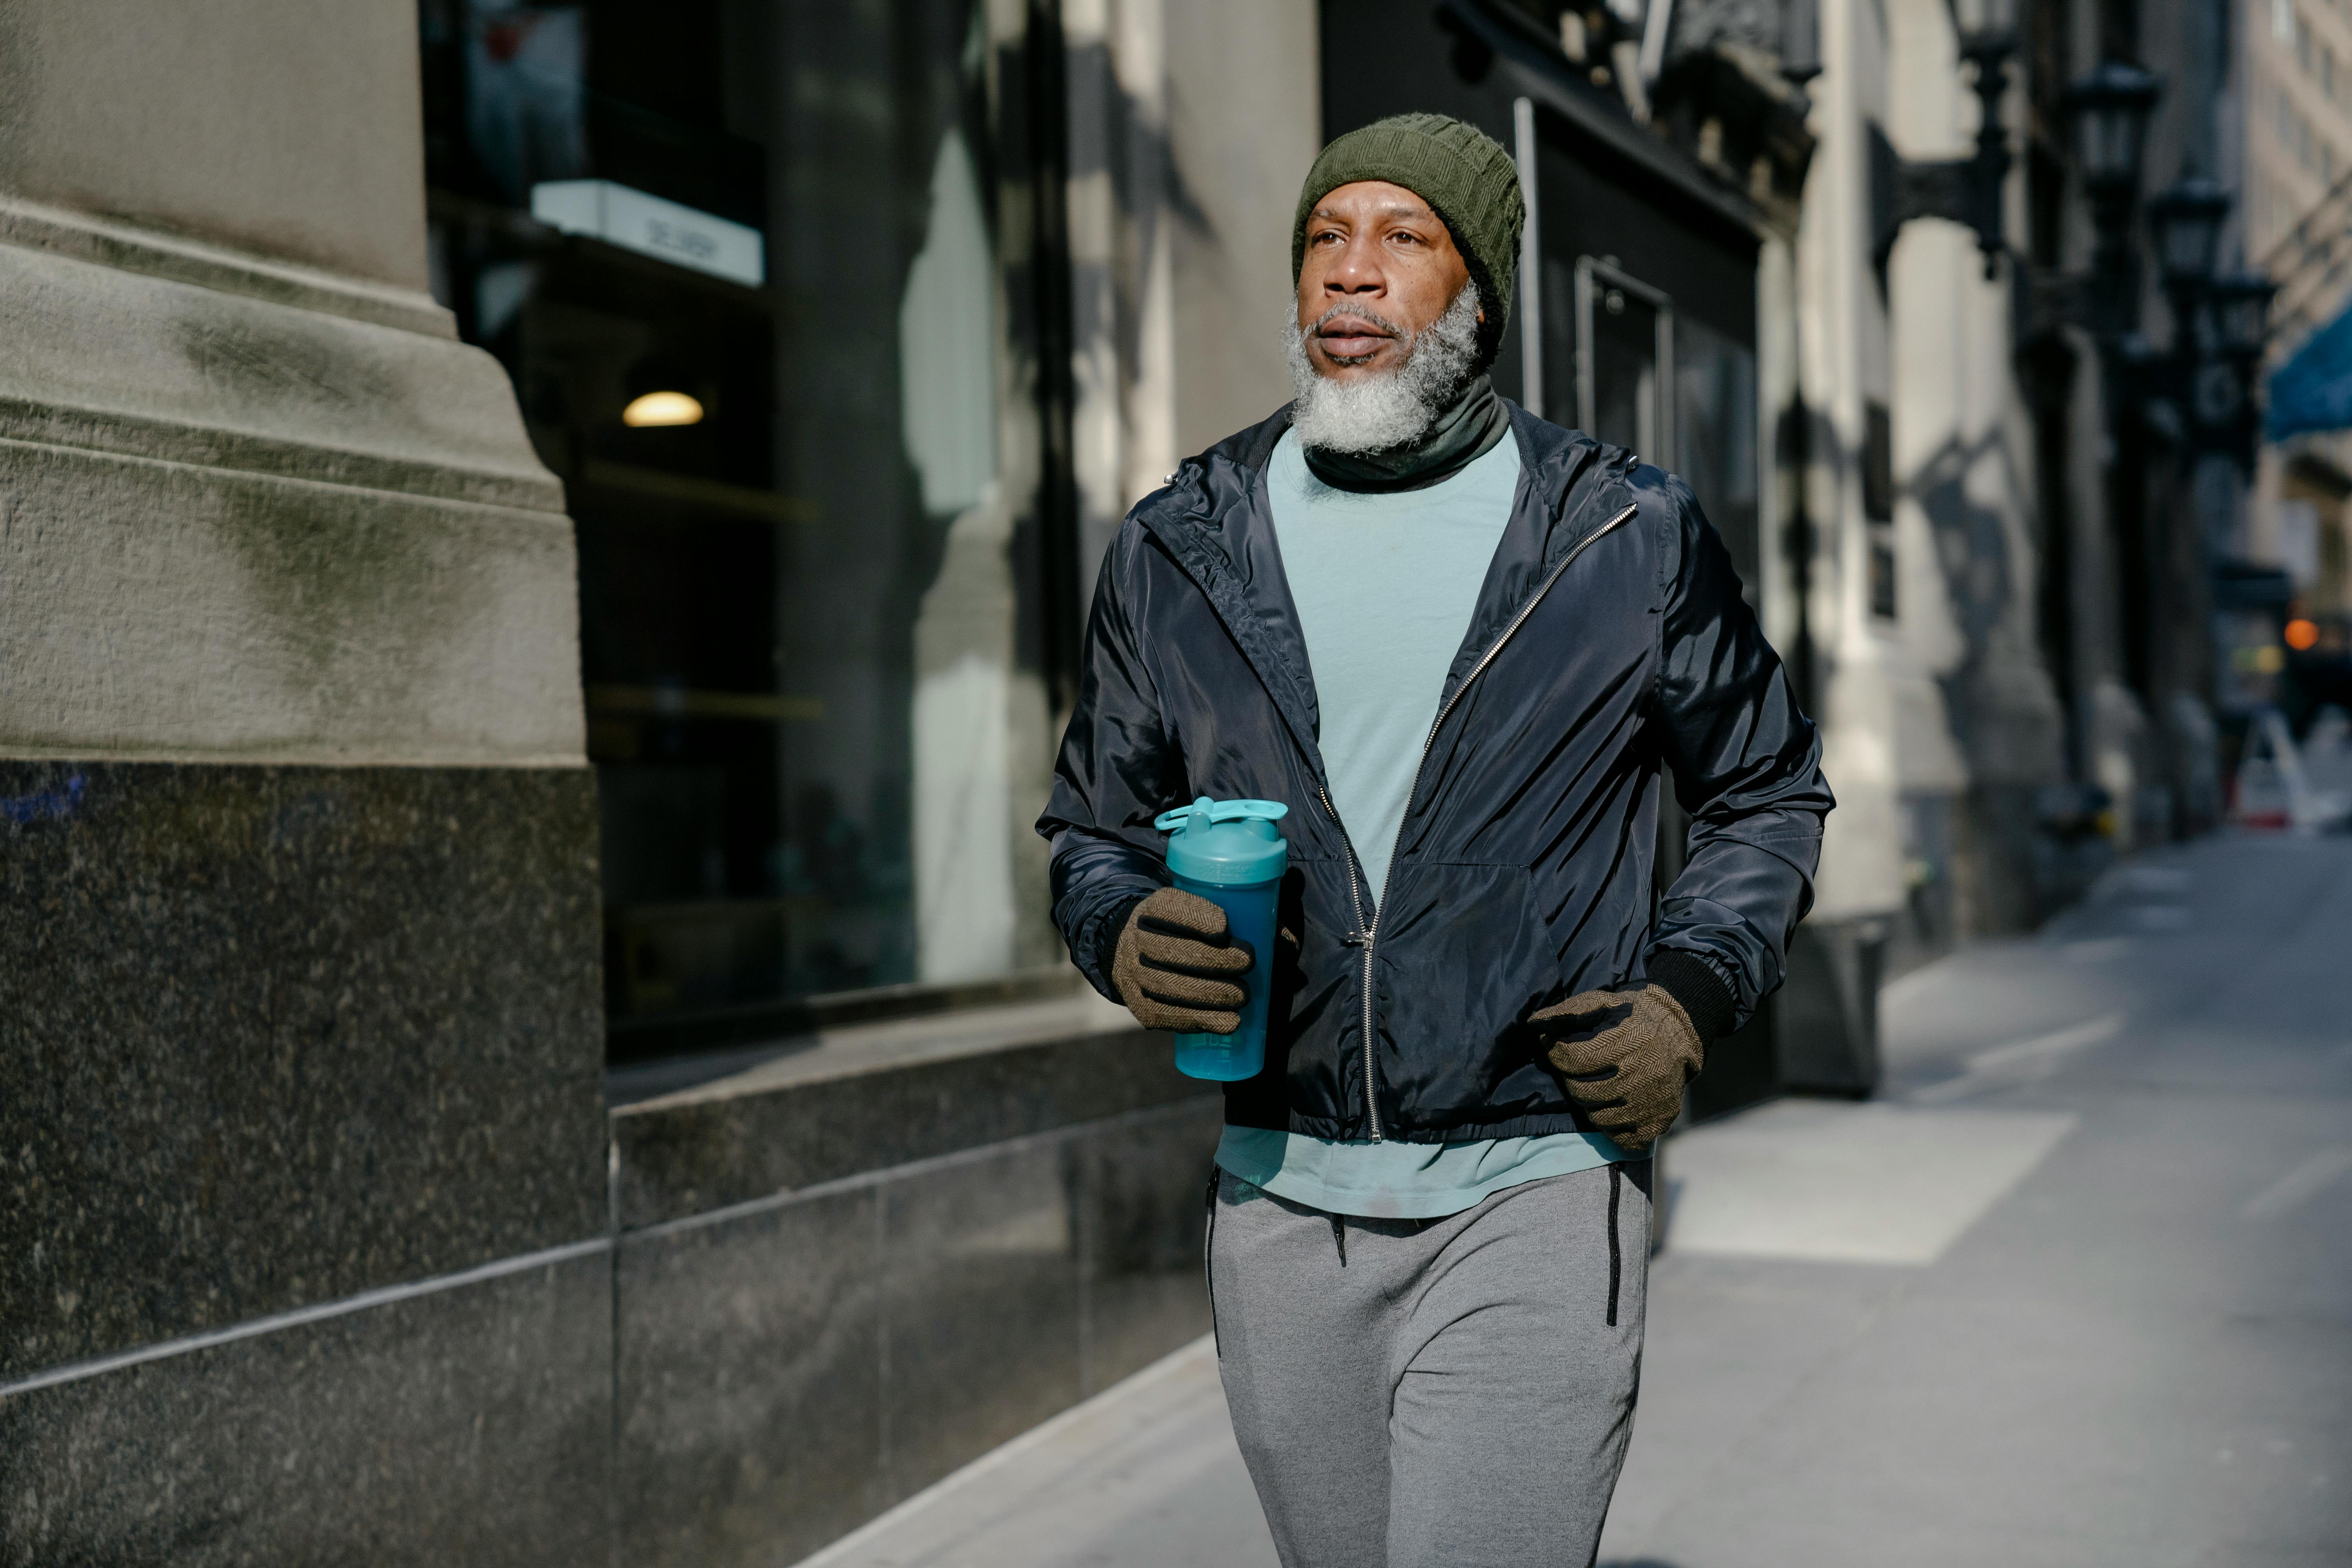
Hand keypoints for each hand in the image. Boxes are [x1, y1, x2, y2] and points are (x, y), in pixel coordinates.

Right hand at [1112, 888, 1254, 1032]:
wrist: (1138, 951)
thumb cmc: (1188, 931)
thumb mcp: (1207, 912)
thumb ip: (1249, 920)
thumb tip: (1288, 944)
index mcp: (1154, 908)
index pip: (1167, 908)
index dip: (1194, 919)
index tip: (1224, 929)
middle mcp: (1137, 938)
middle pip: (1169, 950)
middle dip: (1211, 959)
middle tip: (1246, 963)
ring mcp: (1133, 973)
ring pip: (1166, 986)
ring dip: (1209, 994)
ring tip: (1243, 997)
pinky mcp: (1137, 1005)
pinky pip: (1163, 1015)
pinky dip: (1197, 1020)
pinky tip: (1227, 1022)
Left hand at [1531, 984, 1702, 1154]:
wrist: (1677, 1033)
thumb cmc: (1629, 1016)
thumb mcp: (1601, 1002)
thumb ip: (1568, 1012)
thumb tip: (1534, 1023)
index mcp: (1628, 1042)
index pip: (1573, 1059)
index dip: (1557, 1053)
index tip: (1555, 1048)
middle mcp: (1642, 1075)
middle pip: (1582, 1091)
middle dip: (1571, 1079)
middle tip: (1576, 1069)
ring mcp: (1651, 1103)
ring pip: (1598, 1118)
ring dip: (1590, 1103)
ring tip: (1596, 1085)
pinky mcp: (1658, 1122)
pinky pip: (1621, 1138)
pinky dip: (1612, 1126)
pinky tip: (1612, 1107)